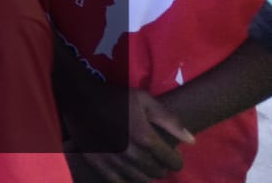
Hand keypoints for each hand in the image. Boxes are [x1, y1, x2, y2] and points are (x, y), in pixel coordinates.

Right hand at [72, 87, 192, 182]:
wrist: (79, 98)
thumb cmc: (115, 97)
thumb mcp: (144, 100)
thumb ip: (170, 121)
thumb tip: (192, 141)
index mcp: (145, 138)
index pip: (173, 162)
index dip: (176, 159)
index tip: (172, 153)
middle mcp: (132, 154)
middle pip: (158, 173)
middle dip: (162, 166)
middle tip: (156, 156)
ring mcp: (115, 162)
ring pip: (142, 181)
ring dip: (147, 174)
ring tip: (143, 164)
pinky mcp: (99, 165)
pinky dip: (128, 181)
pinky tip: (129, 172)